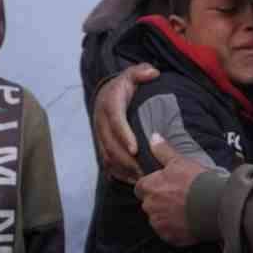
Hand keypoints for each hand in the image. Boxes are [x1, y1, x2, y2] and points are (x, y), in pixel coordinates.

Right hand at [93, 63, 158, 183]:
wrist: (106, 93)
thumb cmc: (125, 86)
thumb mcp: (132, 74)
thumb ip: (141, 72)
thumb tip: (153, 73)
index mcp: (109, 104)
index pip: (115, 122)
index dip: (124, 136)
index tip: (135, 149)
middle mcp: (101, 121)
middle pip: (110, 144)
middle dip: (126, 159)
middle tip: (144, 171)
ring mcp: (99, 135)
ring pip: (107, 156)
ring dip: (122, 169)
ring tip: (141, 178)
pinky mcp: (100, 144)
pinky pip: (105, 162)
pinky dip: (117, 172)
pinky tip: (132, 180)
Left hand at [134, 134, 206, 246]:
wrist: (214, 205)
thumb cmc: (197, 181)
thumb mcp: (180, 161)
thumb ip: (163, 151)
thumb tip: (153, 137)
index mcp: (149, 187)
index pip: (140, 187)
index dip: (151, 186)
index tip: (164, 186)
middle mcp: (150, 207)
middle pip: (148, 204)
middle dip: (158, 201)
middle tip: (177, 197)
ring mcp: (159, 224)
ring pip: (157, 219)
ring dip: (166, 216)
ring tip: (184, 210)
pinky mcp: (170, 237)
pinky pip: (168, 233)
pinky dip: (175, 229)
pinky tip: (187, 221)